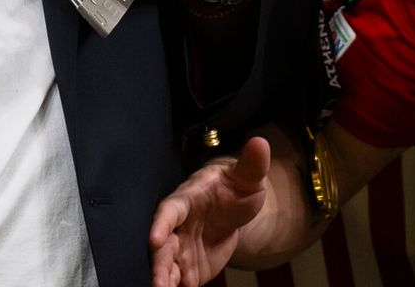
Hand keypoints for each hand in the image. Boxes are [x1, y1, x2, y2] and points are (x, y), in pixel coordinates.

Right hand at [149, 137, 270, 286]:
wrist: (233, 209)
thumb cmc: (237, 187)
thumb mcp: (248, 177)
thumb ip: (253, 163)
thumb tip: (261, 143)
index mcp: (187, 200)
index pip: (169, 210)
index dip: (160, 223)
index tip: (154, 238)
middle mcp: (177, 225)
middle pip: (162, 244)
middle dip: (158, 262)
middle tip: (158, 281)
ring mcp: (181, 247)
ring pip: (166, 264)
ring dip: (162, 278)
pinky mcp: (188, 266)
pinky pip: (177, 279)